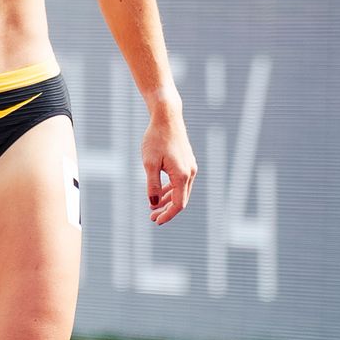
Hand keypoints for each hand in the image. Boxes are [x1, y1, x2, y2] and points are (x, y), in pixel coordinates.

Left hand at [143, 109, 196, 225]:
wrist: (167, 117)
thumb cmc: (156, 139)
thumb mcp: (149, 164)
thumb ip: (152, 186)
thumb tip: (154, 204)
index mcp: (182, 175)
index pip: (178, 204)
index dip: (167, 215)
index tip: (155, 221)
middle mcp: (190, 173)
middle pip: (181, 199)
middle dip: (167, 210)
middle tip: (151, 217)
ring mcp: (190, 167)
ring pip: (181, 191)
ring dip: (168, 200)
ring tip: (154, 207)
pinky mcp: (187, 162)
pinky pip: (181, 182)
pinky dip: (171, 189)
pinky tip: (160, 193)